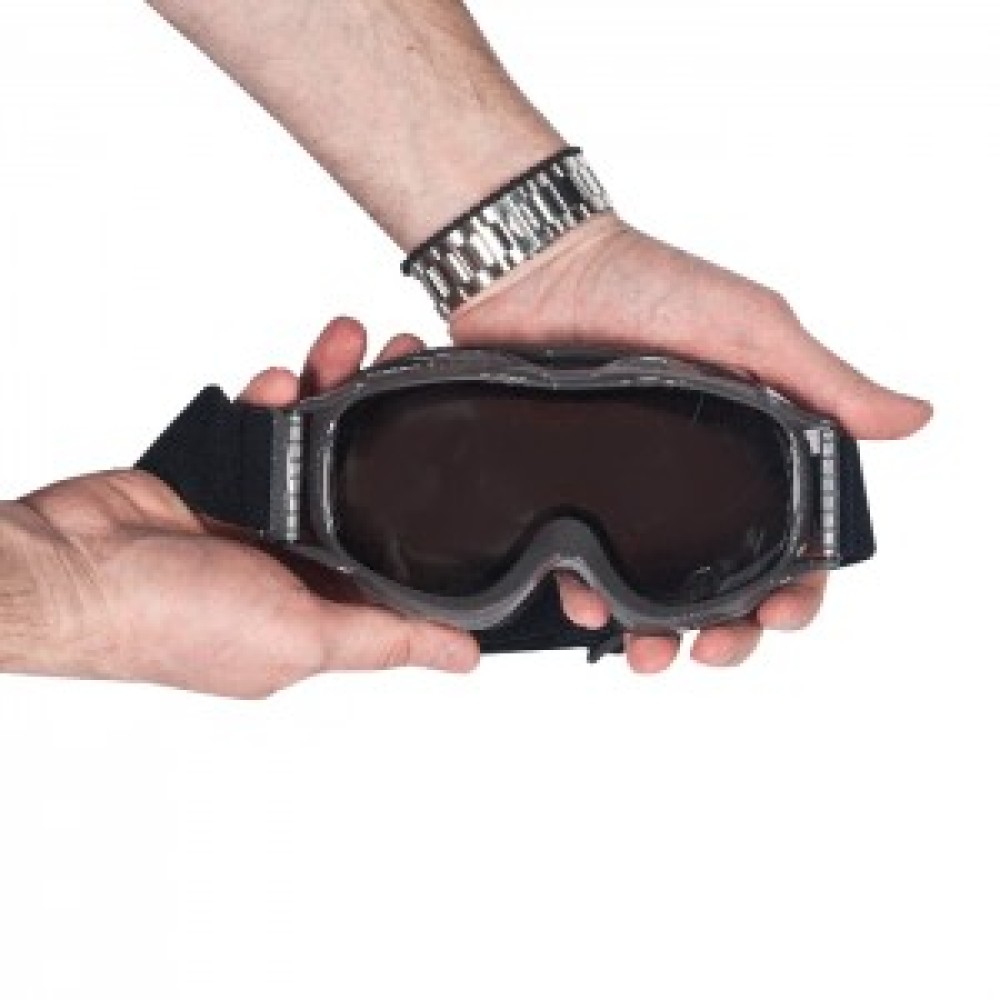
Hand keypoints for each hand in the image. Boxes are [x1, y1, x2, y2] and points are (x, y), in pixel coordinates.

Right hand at [0, 319, 478, 696]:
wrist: (71, 564)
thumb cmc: (170, 622)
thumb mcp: (299, 638)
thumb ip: (384, 640)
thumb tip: (464, 658)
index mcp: (321, 606)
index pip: (395, 552)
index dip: (426, 500)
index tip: (447, 441)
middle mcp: (294, 560)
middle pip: (359, 481)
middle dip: (381, 422)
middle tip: (405, 363)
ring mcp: (257, 513)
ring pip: (316, 441)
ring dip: (335, 388)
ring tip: (351, 345)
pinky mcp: (221, 473)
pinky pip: (264, 424)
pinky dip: (276, 398)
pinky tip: (281, 384)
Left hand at [449, 214, 932, 672]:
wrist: (540, 268)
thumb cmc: (649, 285)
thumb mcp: (750, 328)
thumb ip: (823, 382)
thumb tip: (913, 420)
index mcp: (749, 450)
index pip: (788, 539)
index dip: (795, 588)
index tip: (781, 613)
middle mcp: (692, 480)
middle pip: (723, 581)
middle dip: (728, 630)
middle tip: (713, 652)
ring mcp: (629, 491)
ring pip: (653, 589)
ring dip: (658, 633)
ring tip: (649, 654)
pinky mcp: (569, 492)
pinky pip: (580, 565)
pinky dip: (587, 597)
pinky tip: (586, 609)